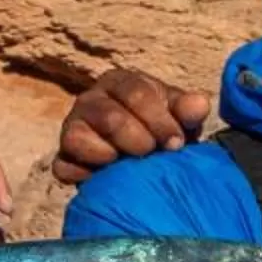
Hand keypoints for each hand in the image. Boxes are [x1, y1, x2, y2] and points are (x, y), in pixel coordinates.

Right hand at [52, 67, 211, 184]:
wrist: (142, 160)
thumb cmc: (162, 130)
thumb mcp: (180, 118)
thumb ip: (189, 110)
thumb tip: (200, 105)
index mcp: (119, 82)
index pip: (136, 93)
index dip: (159, 120)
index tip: (176, 143)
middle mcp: (90, 100)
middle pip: (108, 117)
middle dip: (137, 140)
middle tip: (153, 154)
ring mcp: (71, 128)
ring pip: (77, 137)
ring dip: (109, 156)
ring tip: (127, 165)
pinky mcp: (62, 158)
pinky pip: (63, 166)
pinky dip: (84, 175)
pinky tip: (105, 179)